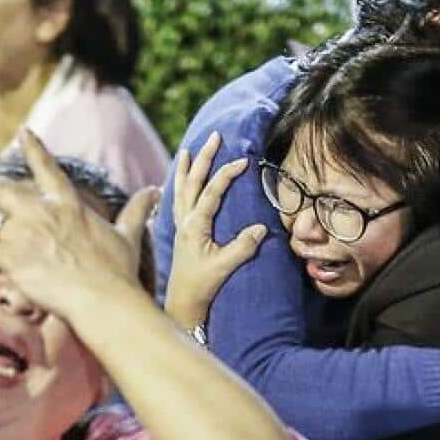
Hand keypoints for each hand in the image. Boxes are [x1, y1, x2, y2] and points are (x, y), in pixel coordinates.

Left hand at [0, 128, 158, 314]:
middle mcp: (40, 214)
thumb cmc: (118, 271)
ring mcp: (23, 236)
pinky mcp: (10, 261)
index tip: (23, 132)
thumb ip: (136, 211)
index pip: (48, 168)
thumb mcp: (129, 236)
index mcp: (68, 204)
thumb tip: (155, 191)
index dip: (34, 148)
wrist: (103, 299)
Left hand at [164, 132, 266, 327]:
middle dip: (203, 157)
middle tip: (215, 137)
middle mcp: (184, 220)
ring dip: (185, 167)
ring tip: (188, 150)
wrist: (182, 302)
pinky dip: (178, 185)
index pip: (211, 192)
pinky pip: (177, 200)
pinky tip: (179, 180)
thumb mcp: (225, 266)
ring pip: (181, 188)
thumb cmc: (202, 284)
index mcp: (194, 225)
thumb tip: (262, 227)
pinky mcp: (180, 232)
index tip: (243, 161)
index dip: (227, 174)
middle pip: (192, 181)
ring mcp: (180, 225)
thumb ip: (243, 246)